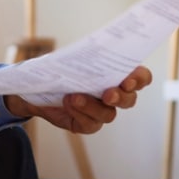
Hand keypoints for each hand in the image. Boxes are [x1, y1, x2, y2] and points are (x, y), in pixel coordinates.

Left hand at [4, 65, 152, 134]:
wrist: (37, 88)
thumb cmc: (59, 69)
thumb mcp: (70, 58)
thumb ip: (82, 57)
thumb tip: (84, 53)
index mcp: (117, 75)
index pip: (141, 78)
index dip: (139, 79)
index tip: (128, 79)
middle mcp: (115, 95)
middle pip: (129, 100)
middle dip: (121, 96)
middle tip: (108, 93)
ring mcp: (102, 112)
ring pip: (108, 114)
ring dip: (92, 106)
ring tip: (74, 97)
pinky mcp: (87, 125)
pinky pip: (89, 124)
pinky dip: (79, 113)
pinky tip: (68, 103)